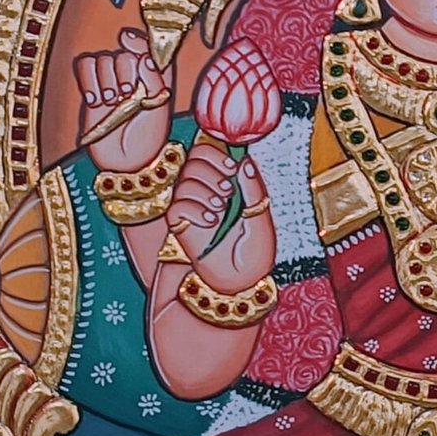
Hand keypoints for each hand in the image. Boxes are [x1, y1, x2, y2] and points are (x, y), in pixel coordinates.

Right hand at [77, 28, 172, 171]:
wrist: (124, 161)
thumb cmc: (148, 137)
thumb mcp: (160, 108)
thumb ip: (155, 79)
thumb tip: (144, 57)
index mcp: (156, 75)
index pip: (148, 46)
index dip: (139, 41)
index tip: (127, 41)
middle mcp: (134, 73)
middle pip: (123, 54)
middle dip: (123, 73)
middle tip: (126, 95)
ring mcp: (111, 80)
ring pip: (102, 59)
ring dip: (106, 80)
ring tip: (111, 102)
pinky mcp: (92, 88)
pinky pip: (84, 65)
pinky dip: (88, 80)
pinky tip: (95, 100)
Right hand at [164, 140, 276, 292]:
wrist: (243, 281)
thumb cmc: (255, 251)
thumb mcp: (260, 216)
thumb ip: (253, 189)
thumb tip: (245, 162)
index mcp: (226, 184)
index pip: (210, 154)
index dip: (216, 154)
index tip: (231, 167)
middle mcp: (207, 192)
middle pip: (193, 161)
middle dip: (209, 169)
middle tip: (227, 190)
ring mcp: (193, 208)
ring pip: (184, 182)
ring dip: (203, 190)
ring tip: (220, 208)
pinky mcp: (181, 226)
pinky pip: (176, 206)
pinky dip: (193, 209)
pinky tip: (210, 221)